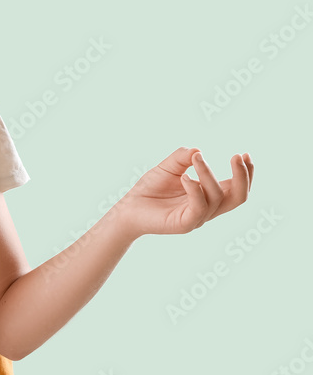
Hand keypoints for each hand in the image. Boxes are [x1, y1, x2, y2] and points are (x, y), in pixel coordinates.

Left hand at [115, 147, 253, 237]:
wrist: (128, 208)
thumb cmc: (150, 189)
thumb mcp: (168, 168)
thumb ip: (182, 158)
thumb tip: (197, 151)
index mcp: (209, 195)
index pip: (237, 188)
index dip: (246, 173)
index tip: (245, 154)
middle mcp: (208, 208)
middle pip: (239, 197)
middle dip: (243, 176)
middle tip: (236, 156)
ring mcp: (197, 217)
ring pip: (217, 197)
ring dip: (208, 174)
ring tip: (196, 159)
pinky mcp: (184, 224)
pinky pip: (198, 207)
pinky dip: (195, 189)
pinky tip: (184, 177)